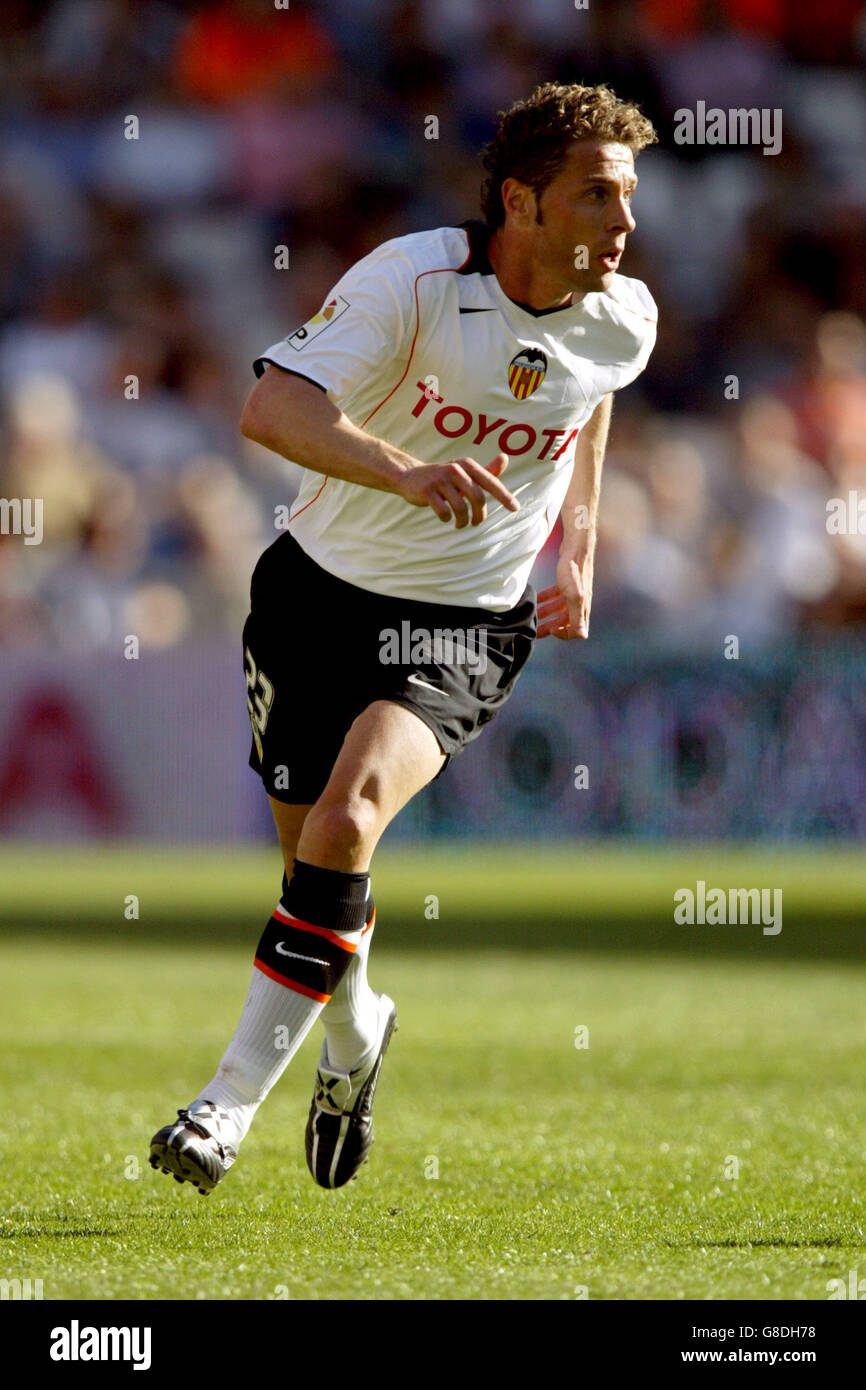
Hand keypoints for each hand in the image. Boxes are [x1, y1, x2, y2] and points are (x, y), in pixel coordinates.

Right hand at [398, 452, 518, 527]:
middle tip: (476, 523)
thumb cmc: (443, 477)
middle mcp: (455, 469)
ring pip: (460, 507)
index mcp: (467, 464)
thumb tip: (505, 458)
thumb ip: (486, 470)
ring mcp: (440, 479)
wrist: (409, 476)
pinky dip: (447, 519)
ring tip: (460, 524)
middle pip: (477, 497)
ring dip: (462, 521)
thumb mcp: (464, 472)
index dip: (504, 496)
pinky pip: (443, 511)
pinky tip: (446, 518)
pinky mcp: (426, 491)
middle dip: (480, 515)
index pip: (491, 481)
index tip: (515, 509)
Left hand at [537, 548, 594, 639]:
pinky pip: (555, 595)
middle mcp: (580, 601)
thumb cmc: (575, 570)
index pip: (575, 629)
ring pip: (558, 608)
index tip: (550, 629)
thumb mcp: (574, 596)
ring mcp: (573, 591)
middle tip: (535, 631)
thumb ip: (577, 617)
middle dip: (550, 626)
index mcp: (582, 607)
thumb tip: (583, 636)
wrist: (576, 546)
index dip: (563, 633)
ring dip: (546, 613)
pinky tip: (536, 598)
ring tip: (533, 616)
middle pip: (565, 620)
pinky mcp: (567, 582)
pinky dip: (546, 598)